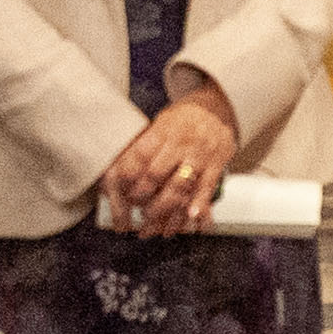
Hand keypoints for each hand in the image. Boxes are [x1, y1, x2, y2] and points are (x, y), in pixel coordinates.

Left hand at [97, 84, 244, 236]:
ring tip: (153, 224)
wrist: (216, 110)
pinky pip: (206, 188)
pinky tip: (191, 217)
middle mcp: (180, 142)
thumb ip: (143, 148)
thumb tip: (115, 175)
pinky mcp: (216, 165)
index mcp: (162, 130)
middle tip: (135, 209)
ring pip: (179, 186)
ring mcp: (199, 155)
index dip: (127, 178)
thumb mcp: (159, 125)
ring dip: (164, 209)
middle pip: (155, 175)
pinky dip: (199, 204)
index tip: (120, 192)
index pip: (139, 156)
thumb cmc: (182, 121)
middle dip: (142, 197)